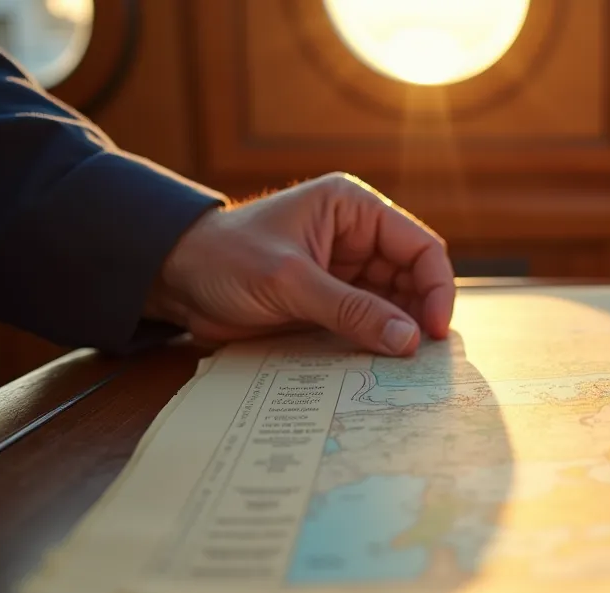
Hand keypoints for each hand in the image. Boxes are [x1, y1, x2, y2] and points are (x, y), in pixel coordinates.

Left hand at [144, 173, 454, 355]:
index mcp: (354, 209)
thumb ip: (351, 310)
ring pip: (396, 304)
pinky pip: (369, 322)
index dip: (436, 287)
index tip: (433, 330)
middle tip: (424, 357)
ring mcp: (346, 271)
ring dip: (402, 332)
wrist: (173, 281)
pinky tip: (383, 364)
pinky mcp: (332, 301)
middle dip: (421, 314)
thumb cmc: (224, 260)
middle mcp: (358, 236)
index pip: (418, 246)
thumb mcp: (289, 281)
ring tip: (407, 366)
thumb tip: (409, 340)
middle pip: (414, 278)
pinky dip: (378, 342)